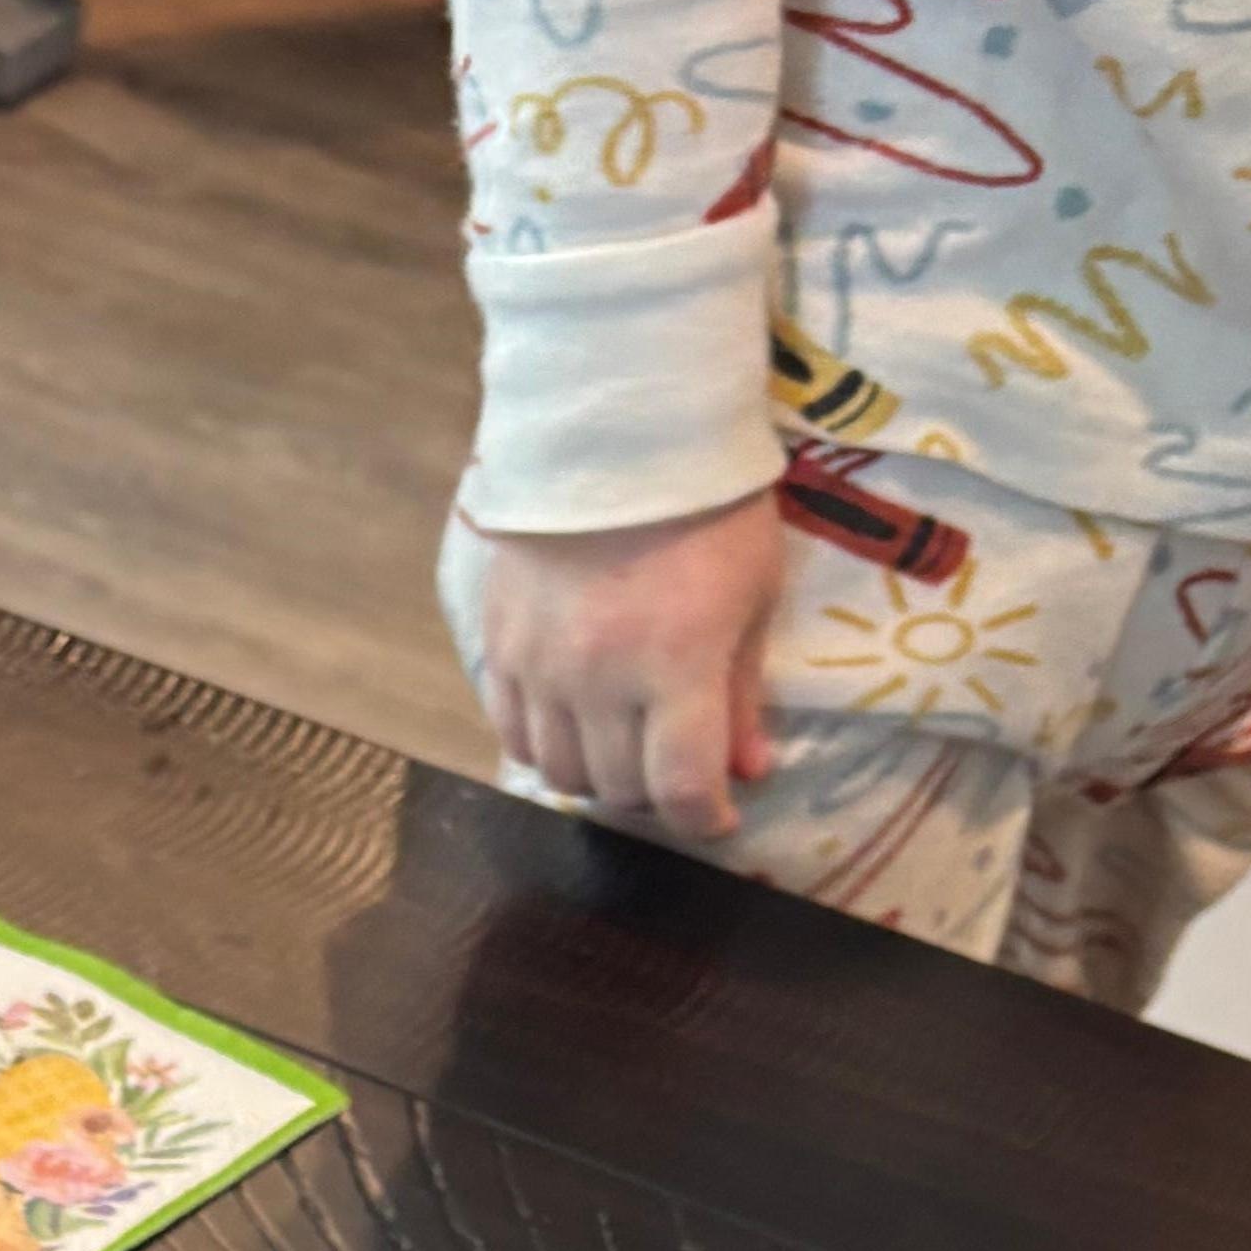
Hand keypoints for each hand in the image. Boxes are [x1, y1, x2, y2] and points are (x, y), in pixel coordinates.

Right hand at [469, 493, 786, 838]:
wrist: (614, 432)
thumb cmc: (706, 507)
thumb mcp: (751, 592)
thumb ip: (743, 690)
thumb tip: (747, 769)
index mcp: (677, 663)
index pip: (682, 787)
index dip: (705, 818)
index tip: (719, 813)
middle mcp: (601, 678)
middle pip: (620, 786)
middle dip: (657, 789)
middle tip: (675, 762)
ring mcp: (541, 666)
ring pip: (562, 771)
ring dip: (599, 774)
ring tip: (624, 744)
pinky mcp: (499, 647)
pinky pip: (515, 733)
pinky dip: (547, 746)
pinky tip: (574, 725)